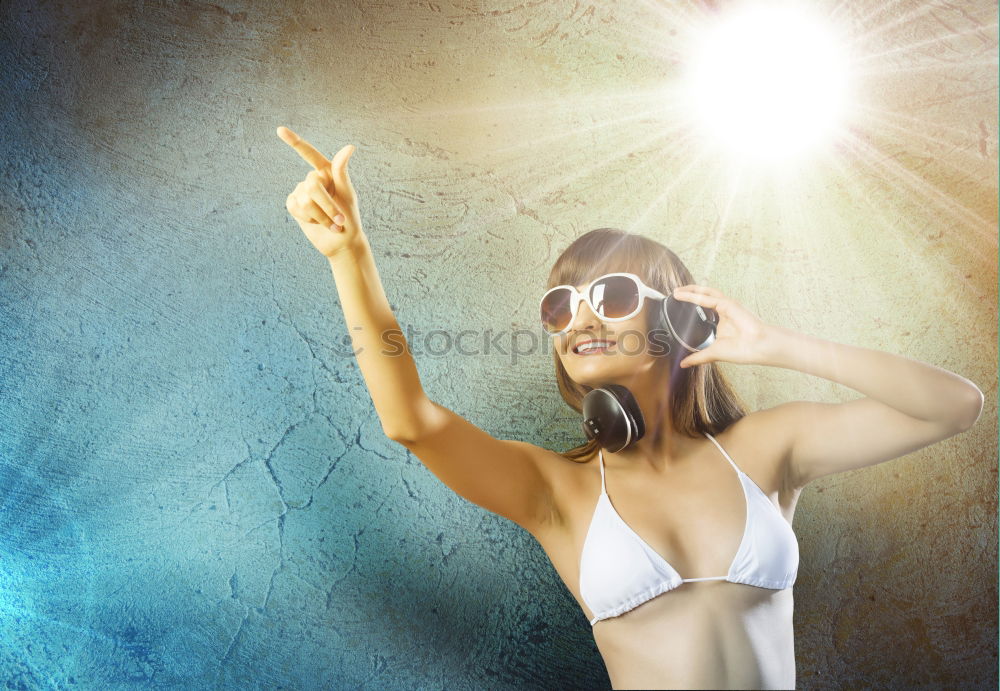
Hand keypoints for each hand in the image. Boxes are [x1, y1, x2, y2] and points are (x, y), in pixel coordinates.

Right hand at [278, 126, 363, 258]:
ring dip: (321, 216)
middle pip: (312, 186)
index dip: (295, 142)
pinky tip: (316, 222)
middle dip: (327, 205)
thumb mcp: (348, 194)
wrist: (341, 242)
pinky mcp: (294, 204)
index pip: (309, 154)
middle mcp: (313, 179)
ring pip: (304, 200)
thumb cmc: (350, 218)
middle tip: (339, 220)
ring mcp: (301, 191)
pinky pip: (295, 207)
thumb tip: (349, 147)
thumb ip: (342, 171)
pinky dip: (309, 218)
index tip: (280, 130)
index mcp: (327, 172)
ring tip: (331, 223)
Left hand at [671, 285, 772, 367]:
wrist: (758, 348)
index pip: (705, 308)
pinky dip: (694, 296)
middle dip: (689, 293)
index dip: (692, 304)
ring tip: (677, 292)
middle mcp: (724, 310)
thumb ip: (698, 357)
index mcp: (722, 320)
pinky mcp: (728, 304)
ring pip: (705, 293)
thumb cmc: (743, 350)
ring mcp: (727, 305)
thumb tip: (683, 363)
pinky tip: (682, 295)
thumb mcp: (713, 353)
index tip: (678, 305)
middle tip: (675, 294)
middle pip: (704, 297)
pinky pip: (708, 298)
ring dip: (690, 291)